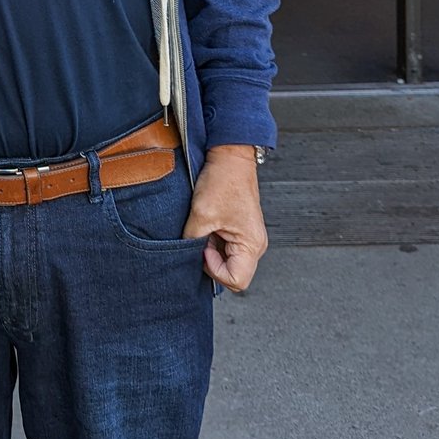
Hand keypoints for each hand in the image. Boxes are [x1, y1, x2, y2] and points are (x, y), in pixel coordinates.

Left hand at [183, 145, 268, 291]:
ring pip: (227, 261)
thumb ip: (191, 241)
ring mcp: (248, 238)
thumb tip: (183, 256)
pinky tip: (207, 225)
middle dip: (211, 261)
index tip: (203, 248)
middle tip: (201, 238)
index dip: (214, 269)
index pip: (236, 281)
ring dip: (212, 250)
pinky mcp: (241, 230)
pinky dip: (214, 241)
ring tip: (204, 228)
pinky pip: (227, 248)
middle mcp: (255, 245)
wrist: (230, 156)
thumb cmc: (223, 181)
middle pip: (232, 273)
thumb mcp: (201, 215)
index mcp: (252, 245)